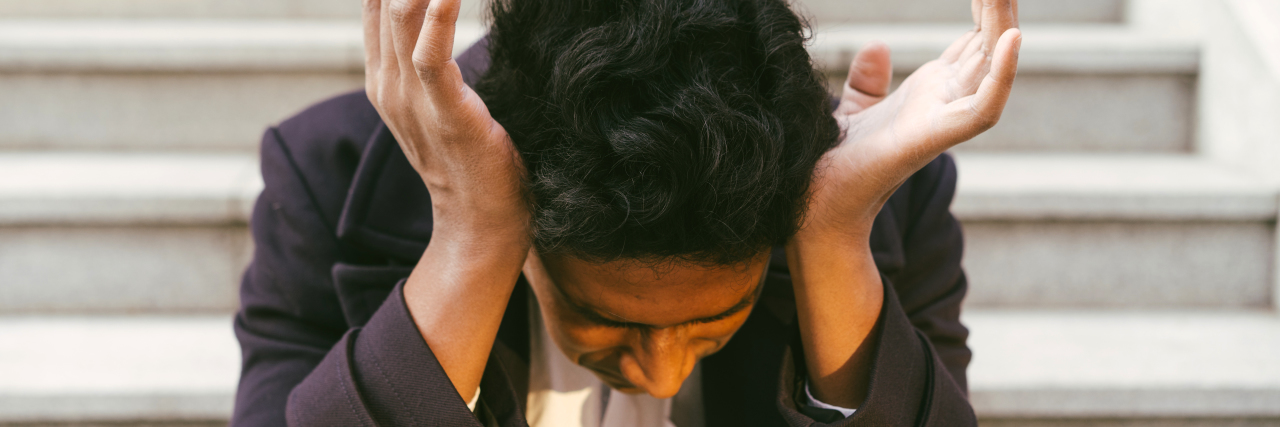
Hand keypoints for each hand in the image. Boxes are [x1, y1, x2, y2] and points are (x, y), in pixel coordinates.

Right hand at [364, 0, 527, 235]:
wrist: (479, 222)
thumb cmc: (475, 158)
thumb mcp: (442, 100)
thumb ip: (434, 58)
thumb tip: (447, 13)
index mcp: (383, 77)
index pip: (376, 0)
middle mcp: (386, 82)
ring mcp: (409, 98)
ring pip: (404, 13)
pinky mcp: (443, 111)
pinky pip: (431, 52)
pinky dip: (441, 13)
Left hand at [788, 0, 1019, 408]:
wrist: (815, 207)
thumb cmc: (834, 165)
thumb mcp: (851, 110)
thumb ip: (867, 81)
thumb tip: (878, 46)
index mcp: (928, 94)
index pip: (970, 45)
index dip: (984, 13)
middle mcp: (942, 104)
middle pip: (986, 47)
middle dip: (999, 11)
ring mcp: (942, 120)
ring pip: (990, 67)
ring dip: (1004, 26)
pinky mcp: (932, 139)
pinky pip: (982, 109)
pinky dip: (1002, 76)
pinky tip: (1011, 39)